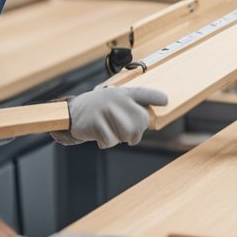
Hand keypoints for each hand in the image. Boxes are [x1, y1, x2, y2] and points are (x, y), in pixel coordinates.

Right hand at [53, 86, 167, 147]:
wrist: (72, 112)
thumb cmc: (98, 109)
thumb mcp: (114, 100)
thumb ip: (131, 107)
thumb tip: (146, 121)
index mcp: (124, 93)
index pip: (144, 94)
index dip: (156, 97)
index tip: (165, 101)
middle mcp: (117, 99)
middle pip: (140, 123)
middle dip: (135, 133)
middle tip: (122, 131)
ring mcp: (106, 110)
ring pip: (127, 135)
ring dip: (119, 138)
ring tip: (109, 129)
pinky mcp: (96, 123)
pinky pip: (111, 142)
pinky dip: (105, 142)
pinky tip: (98, 133)